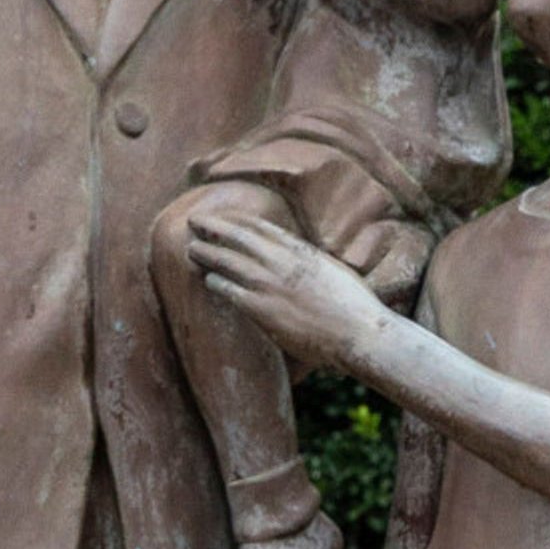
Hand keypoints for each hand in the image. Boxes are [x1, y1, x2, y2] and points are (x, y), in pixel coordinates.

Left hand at [189, 205, 387, 369]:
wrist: (357, 332)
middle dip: (214, 226)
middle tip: (195, 221)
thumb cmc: (355, 308)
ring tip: (192, 248)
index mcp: (302, 251)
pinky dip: (216, 282)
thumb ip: (315, 265)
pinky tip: (207, 279)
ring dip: (208, 252)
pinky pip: (230, 291)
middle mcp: (282, 262)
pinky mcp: (262, 309)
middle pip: (239, 236)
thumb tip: (308, 265)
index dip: (239, 219)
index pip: (262, 227)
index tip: (226, 216)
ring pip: (229, 260)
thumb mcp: (336, 273)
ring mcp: (270, 284)